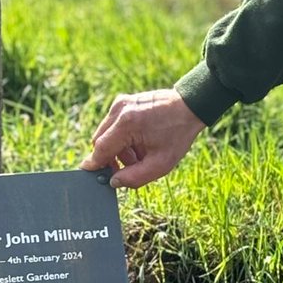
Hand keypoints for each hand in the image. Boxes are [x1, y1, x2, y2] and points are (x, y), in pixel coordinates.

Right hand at [81, 88, 204, 187]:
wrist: (191, 106)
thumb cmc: (178, 134)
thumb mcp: (161, 163)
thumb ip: (134, 177)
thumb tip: (113, 181)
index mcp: (127, 123)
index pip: (100, 149)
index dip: (95, 165)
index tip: (90, 175)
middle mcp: (120, 110)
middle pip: (100, 141)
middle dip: (111, 158)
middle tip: (130, 167)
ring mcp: (121, 103)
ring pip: (106, 133)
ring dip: (118, 148)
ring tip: (140, 154)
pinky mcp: (125, 101)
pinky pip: (114, 124)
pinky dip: (122, 137)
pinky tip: (140, 142)